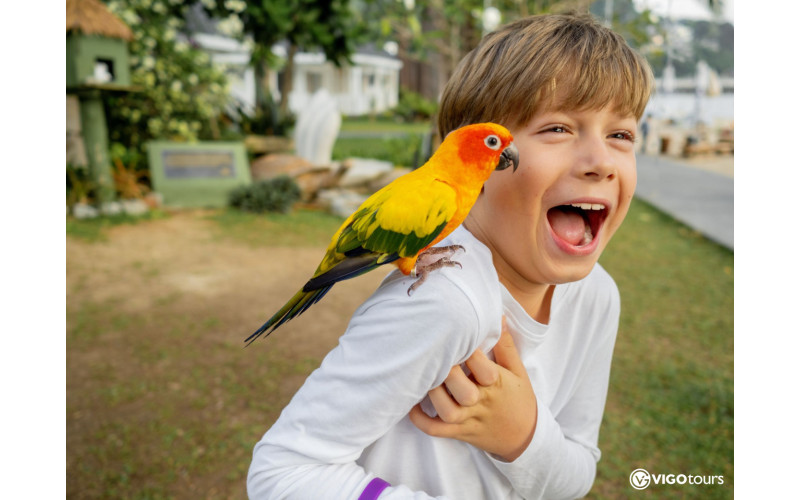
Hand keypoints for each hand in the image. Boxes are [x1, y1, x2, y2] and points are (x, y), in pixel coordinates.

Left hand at [409, 319, 536, 461]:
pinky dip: (421, 420)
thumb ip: (506, 345)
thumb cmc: (518, 399)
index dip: (468, 350)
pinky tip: (411, 403)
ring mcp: (469, 419)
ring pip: (448, 412)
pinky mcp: (459, 432)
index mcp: (498, 384)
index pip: (483, 367)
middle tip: (435, 353)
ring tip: (424, 375)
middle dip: (448, 372)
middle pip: (463, 391)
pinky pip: (436, 430)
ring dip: (433, 394)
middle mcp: (482, 402)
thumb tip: (498, 316)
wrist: (523, 438)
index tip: (457, 334)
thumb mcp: (518, 371)